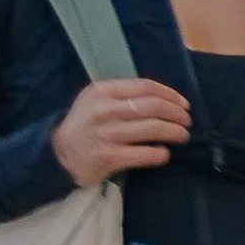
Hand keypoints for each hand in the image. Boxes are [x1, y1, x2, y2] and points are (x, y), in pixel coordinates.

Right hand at [50, 78, 193, 188]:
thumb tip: (162, 97)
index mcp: (102, 91)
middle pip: (153, 107)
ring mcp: (106, 135)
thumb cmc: (83, 124)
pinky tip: (164, 154)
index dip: (170, 94)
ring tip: (182, 135)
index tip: (182, 103)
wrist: (58, 154)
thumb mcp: (95, 100)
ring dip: (174, 132)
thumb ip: (122, 94)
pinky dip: (160, 154)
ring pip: (153, 129)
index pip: (146, 87)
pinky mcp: (109, 157)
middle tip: (186, 121)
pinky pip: (145, 154)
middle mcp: (104, 110)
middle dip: (176, 114)